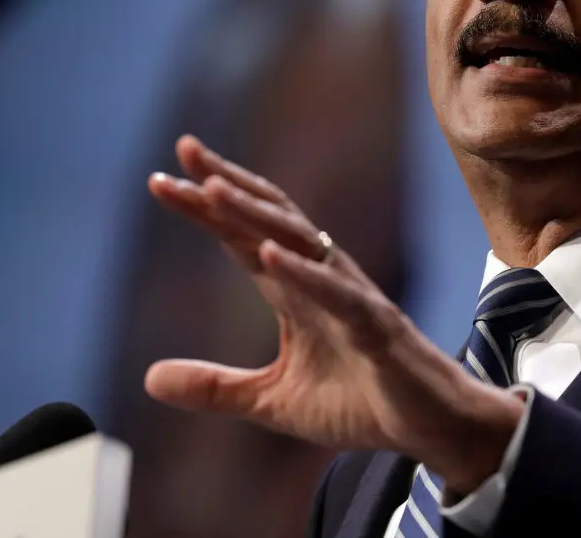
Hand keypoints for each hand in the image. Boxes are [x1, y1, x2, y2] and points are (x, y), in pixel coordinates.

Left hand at [143, 135, 522, 493]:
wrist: (432, 427)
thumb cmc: (363, 403)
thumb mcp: (273, 401)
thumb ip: (215, 387)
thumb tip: (147, 378)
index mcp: (296, 292)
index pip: (243, 239)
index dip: (206, 208)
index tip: (161, 179)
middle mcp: (322, 279)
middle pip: (268, 220)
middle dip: (225, 186)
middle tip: (182, 152)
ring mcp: (351, 298)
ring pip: (300, 242)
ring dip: (254, 214)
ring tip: (211, 189)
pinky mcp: (376, 327)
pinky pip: (337, 293)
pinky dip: (303, 272)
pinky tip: (269, 254)